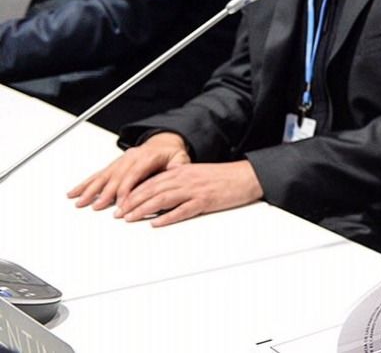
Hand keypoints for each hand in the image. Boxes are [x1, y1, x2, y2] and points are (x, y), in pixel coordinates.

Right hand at [68, 132, 190, 210]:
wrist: (164, 142)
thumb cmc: (171, 153)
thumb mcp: (180, 158)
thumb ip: (179, 166)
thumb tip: (178, 171)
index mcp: (146, 157)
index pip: (134, 175)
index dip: (126, 190)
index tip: (122, 204)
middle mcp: (130, 158)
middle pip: (116, 177)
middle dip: (106, 193)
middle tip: (98, 207)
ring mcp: (120, 161)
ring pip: (103, 176)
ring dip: (91, 189)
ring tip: (80, 201)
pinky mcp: (114, 165)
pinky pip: (98, 174)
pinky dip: (86, 183)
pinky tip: (75, 192)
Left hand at [115, 160, 262, 225]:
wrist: (247, 176)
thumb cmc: (225, 177)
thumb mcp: (198, 173)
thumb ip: (180, 179)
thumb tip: (163, 188)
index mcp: (182, 171)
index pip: (152, 181)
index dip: (133, 193)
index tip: (121, 203)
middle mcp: (185, 179)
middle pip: (152, 190)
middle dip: (132, 202)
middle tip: (118, 213)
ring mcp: (195, 190)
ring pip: (163, 199)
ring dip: (144, 209)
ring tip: (130, 218)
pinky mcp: (205, 201)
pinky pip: (182, 210)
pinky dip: (168, 217)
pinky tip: (157, 223)